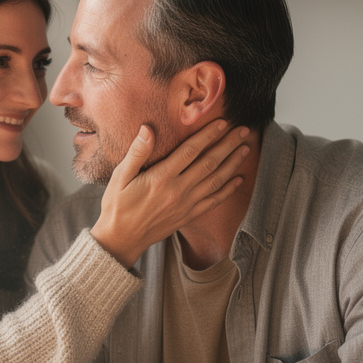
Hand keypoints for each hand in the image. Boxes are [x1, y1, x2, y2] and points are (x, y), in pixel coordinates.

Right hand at [92, 119, 249, 267]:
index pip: (190, 151)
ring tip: (245, 148)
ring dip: (233, 163)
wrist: (121, 240)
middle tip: (244, 130)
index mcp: (161, 178)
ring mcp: (186, 205)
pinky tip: (239, 179)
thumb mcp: (119, 177)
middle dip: (228, 145)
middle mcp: (178, 191)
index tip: (223, 122)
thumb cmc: (117, 206)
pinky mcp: (188, 216)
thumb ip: (136, 153)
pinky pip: (213, 202)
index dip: (208, 135)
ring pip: (216, 181)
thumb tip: (147, 129)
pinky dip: (228, 190)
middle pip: (209, 163)